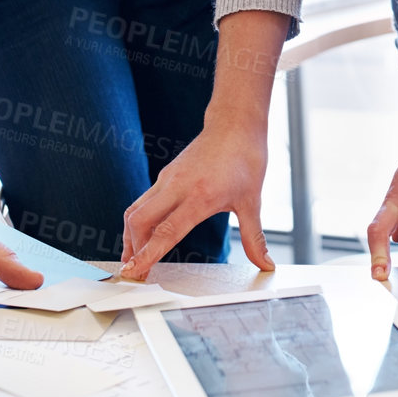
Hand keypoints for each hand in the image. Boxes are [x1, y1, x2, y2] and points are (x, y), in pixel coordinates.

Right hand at [121, 118, 273, 277]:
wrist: (235, 124)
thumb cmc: (245, 158)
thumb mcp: (252, 202)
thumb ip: (254, 239)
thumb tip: (266, 264)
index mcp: (199, 197)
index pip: (166, 231)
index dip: (147, 255)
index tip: (134, 271)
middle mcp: (177, 187)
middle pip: (139, 221)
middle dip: (132, 249)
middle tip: (133, 272)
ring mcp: (168, 179)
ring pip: (136, 210)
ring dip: (131, 236)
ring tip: (133, 258)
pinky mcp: (166, 175)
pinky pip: (143, 201)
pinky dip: (139, 221)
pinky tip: (145, 234)